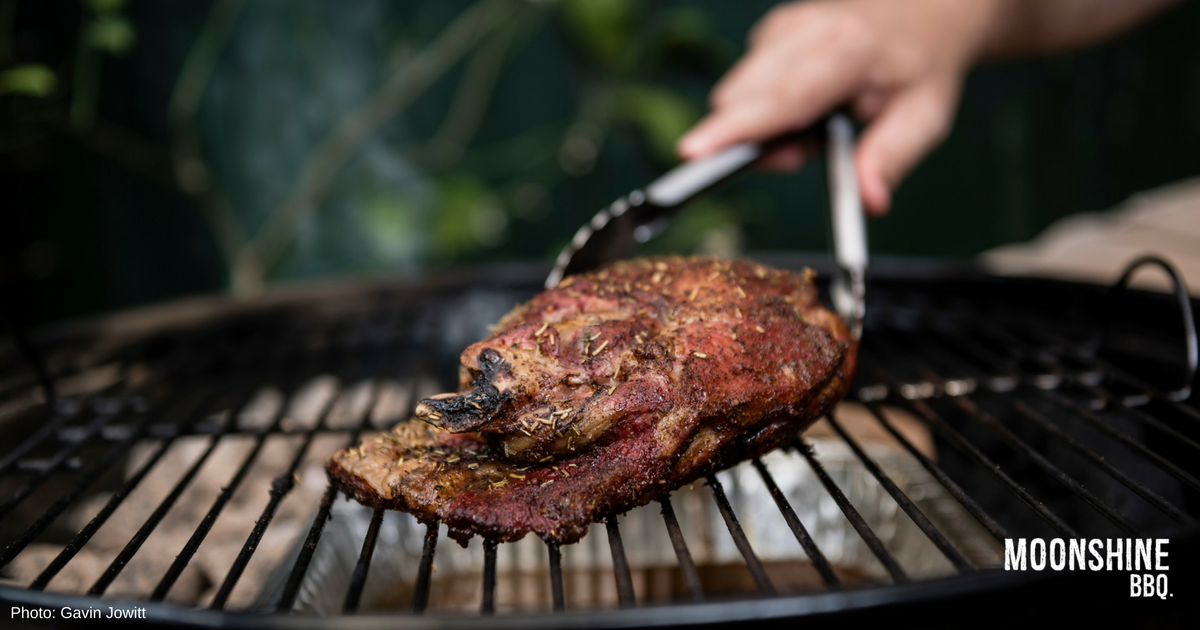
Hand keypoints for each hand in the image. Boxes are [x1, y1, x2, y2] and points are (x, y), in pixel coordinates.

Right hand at [677, 0, 994, 214]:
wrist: (922, 14)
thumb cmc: (920, 68)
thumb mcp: (924, 118)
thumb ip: (891, 159)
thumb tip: (869, 202)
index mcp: (846, 49)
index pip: (780, 98)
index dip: (735, 128)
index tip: (694, 153)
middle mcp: (805, 29)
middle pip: (741, 97)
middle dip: (755, 141)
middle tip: (804, 155)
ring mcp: (782, 26)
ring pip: (738, 94)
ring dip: (764, 125)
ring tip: (819, 122)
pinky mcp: (770, 31)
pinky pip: (746, 83)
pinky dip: (767, 106)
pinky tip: (808, 102)